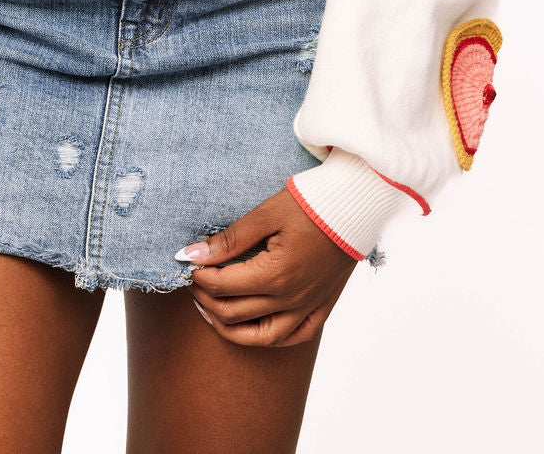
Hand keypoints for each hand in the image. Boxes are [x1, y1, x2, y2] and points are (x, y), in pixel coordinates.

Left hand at [182, 184, 358, 347]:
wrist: (354, 208)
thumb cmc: (310, 205)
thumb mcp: (266, 214)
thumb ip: (229, 239)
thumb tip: (191, 254)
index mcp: (274, 275)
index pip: (223, 286)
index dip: (199, 276)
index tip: (188, 263)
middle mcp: (290, 299)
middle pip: (235, 313)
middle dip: (206, 298)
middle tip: (193, 282)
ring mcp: (307, 307)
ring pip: (261, 337)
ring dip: (229, 328)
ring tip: (210, 312)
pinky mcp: (321, 308)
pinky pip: (293, 337)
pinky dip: (268, 339)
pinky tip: (252, 329)